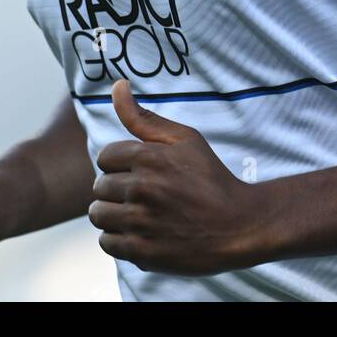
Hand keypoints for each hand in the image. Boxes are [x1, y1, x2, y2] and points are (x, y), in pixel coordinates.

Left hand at [89, 80, 258, 275]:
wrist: (237, 226)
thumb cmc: (211, 178)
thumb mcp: (185, 139)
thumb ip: (144, 116)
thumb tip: (117, 85)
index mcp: (148, 157)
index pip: (105, 157)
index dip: (120, 163)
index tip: (138, 171)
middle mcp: (141, 189)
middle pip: (99, 187)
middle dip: (115, 188)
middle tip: (140, 193)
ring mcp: (140, 222)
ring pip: (98, 215)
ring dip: (112, 214)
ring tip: (135, 213)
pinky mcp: (142, 252)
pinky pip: (107, 243)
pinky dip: (118, 238)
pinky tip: (139, 232)